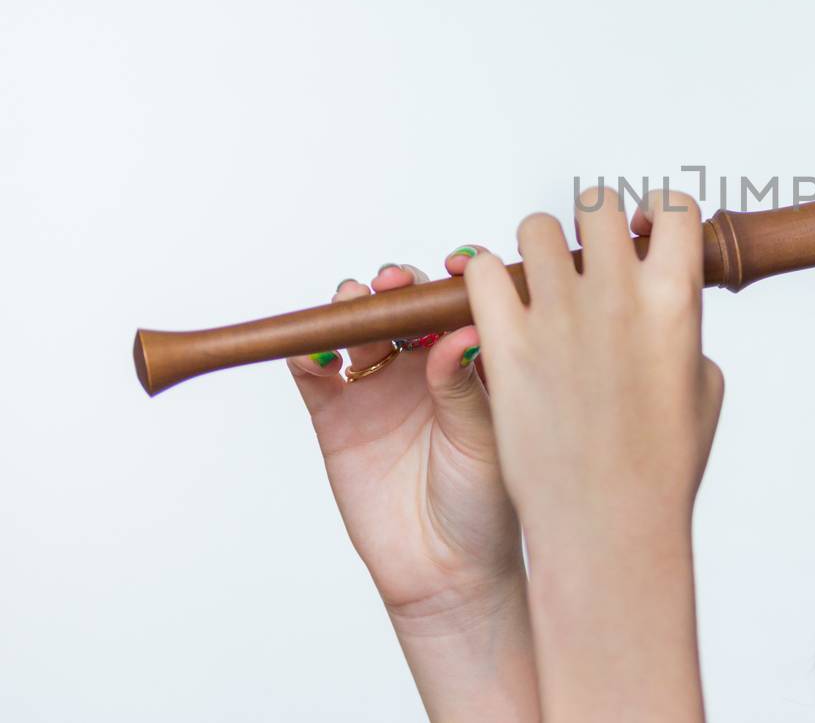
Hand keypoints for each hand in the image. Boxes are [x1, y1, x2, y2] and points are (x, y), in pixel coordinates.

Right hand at [287, 250, 521, 618]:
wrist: (447, 571)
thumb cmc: (487, 503)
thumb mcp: (487, 439)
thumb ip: (466, 387)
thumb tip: (459, 334)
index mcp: (472, 360)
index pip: (461, 301)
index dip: (458, 275)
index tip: (458, 264)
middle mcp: (424, 364)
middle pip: (402, 305)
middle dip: (398, 285)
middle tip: (398, 283)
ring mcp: (377, 386)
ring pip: (355, 327)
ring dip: (351, 306)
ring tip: (355, 303)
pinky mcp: (335, 416)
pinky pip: (313, 372)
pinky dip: (305, 352)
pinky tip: (315, 350)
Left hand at [461, 185, 724, 550]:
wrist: (607, 525)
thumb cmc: (663, 468)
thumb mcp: (703, 391)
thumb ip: (683, 334)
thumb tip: (667, 310)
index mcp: (676, 299)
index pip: (674, 209)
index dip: (658, 215)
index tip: (645, 232)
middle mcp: (617, 293)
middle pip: (597, 206)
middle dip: (593, 225)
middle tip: (585, 259)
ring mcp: (558, 314)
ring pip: (534, 229)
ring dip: (537, 250)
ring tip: (536, 284)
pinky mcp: (504, 342)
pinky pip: (482, 273)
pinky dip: (486, 282)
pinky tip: (496, 308)